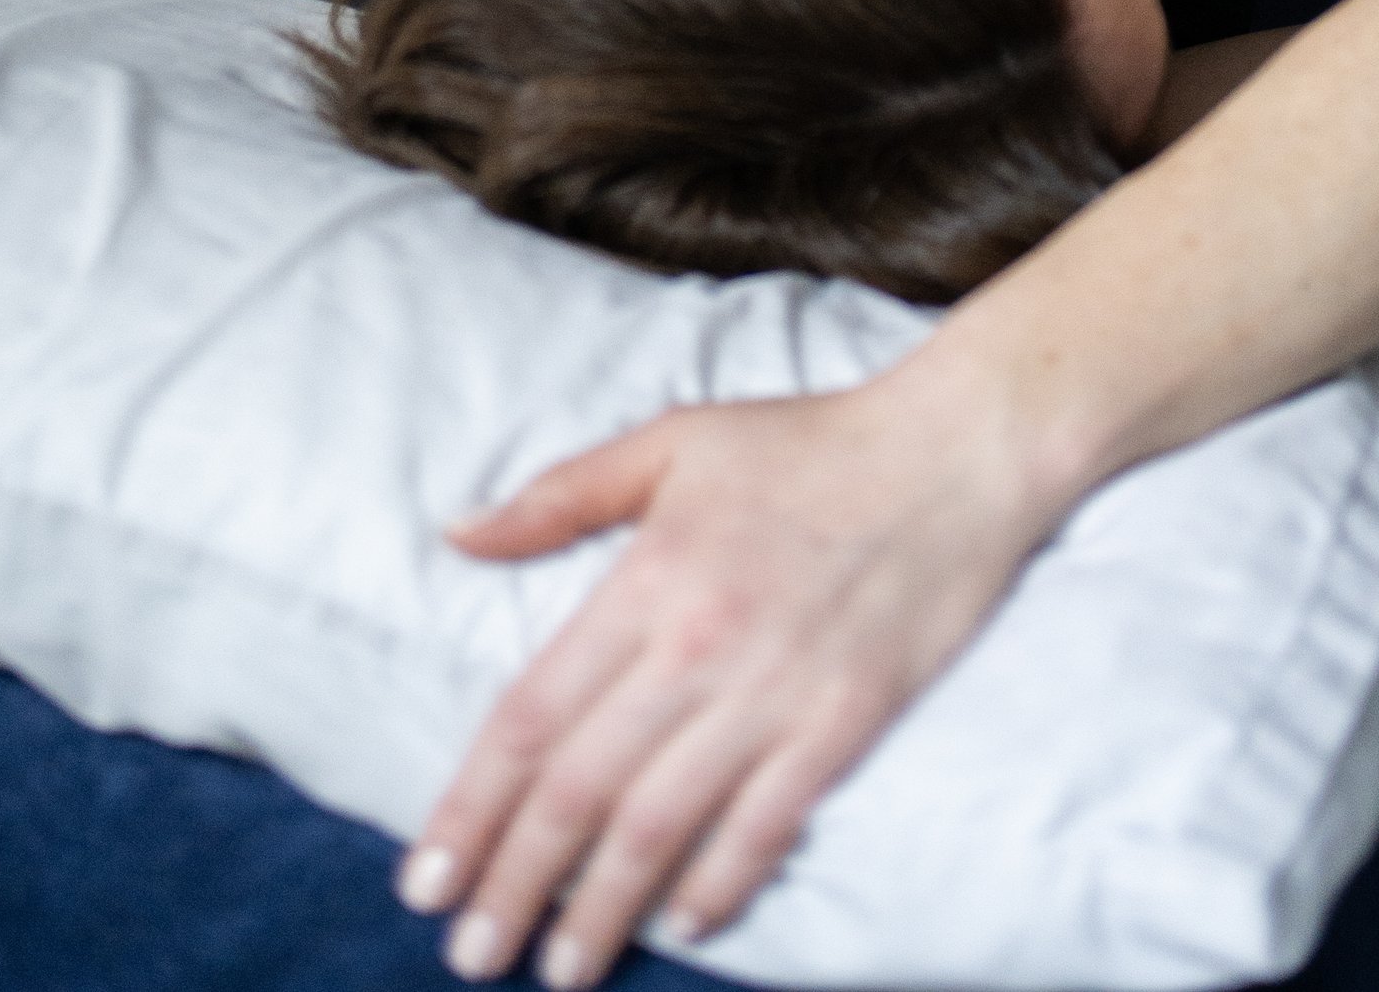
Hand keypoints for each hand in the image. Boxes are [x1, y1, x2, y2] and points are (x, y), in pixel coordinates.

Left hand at [396, 373, 1051, 986]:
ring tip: (561, 968)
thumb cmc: (807, 442)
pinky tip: (686, 926)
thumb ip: (560, 494)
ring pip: (661, 827)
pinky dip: (720, 883)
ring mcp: (775, 693)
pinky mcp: (844, 722)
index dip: (471, 806)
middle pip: (581, 791)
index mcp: (647, 580)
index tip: (426, 877)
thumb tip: (459, 533)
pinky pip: (766, 825)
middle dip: (516, 883)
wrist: (952, 450)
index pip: (531, 717)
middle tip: (472, 952)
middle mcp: (697, 648)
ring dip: (602, 910)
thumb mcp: (672, 440)